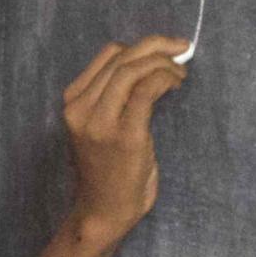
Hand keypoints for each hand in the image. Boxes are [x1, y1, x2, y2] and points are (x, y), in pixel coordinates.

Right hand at [62, 35, 189, 243]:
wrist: (103, 211)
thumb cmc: (108, 170)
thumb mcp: (100, 127)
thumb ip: (113, 97)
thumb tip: (151, 64)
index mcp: (73, 102)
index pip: (108, 55)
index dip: (141, 45)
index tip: (165, 49)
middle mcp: (81, 109)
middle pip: (122, 58)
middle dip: (157, 46)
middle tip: (182, 48)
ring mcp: (100, 122)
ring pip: (132, 70)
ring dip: (162, 63)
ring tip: (180, 73)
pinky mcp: (124, 136)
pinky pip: (145, 92)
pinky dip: (164, 79)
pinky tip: (176, 83)